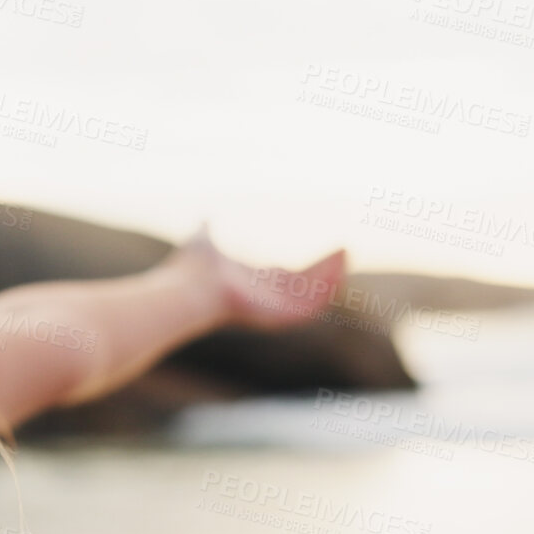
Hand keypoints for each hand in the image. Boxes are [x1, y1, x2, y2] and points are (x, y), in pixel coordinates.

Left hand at [165, 220, 347, 332]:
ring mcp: (274, 309)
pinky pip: (312, 302)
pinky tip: (338, 261)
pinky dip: (327, 283)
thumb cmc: (192, 269)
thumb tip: (203, 219)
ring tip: (345, 253)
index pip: (286, 279)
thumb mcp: (204, 242)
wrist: (188, 288)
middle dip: (326, 270)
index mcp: (252, 285)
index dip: (305, 267)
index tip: (322, 251)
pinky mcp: (282, 315)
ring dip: (332, 275)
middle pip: (305, 287)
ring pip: (313, 295)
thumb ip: (207, 232)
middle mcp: (266, 299)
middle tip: (343, 250)